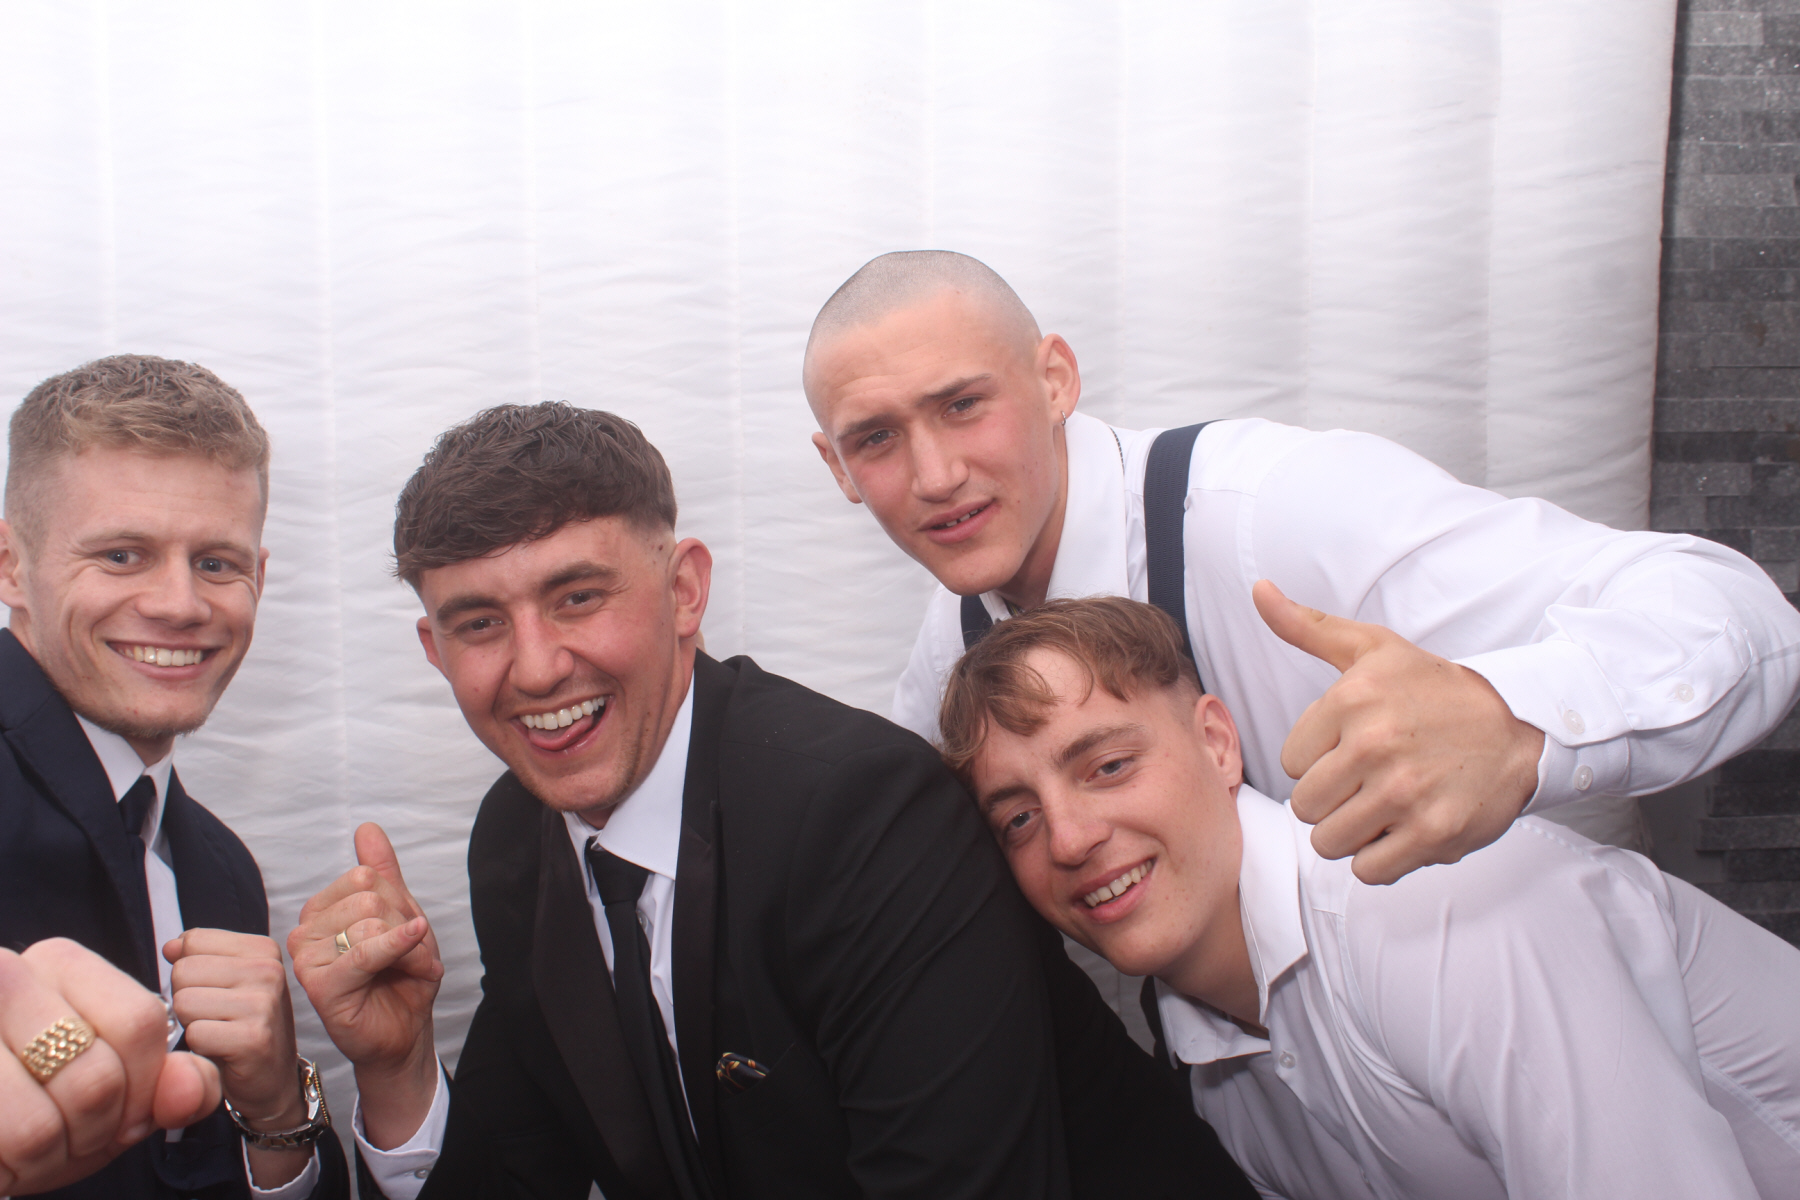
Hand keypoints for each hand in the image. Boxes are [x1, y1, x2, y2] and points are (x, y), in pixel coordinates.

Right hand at [0, 938, 220, 1195]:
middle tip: (77, 1131)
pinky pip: (12, 1138)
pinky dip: (17, 1165)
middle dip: (98, 1129)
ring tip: (38, 1141)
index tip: (126, 1109)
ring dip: (52, 1153)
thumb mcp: (122, 1097)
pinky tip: (8, 1151)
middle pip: (96, 1076)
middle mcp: (9, 977)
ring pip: (43, 1122)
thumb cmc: (45, 1105)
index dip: (143, 1085)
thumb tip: (188, 1086)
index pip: (140, 1020)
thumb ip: (179, 1085)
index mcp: (63, 965)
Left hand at [165, 931, 299, 1127]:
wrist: (273, 1078)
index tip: (213, 990)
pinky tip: (221, 1050)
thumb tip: (171, 947)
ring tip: (217, 1032)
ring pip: (184, 1002)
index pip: (193, 941)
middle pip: (184, 971)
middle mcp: (268, 970)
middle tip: (214, 1016)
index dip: (189, 971)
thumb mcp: (227, 982)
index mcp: (262, 949)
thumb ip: (199, 957)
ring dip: (191, 1024)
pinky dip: (199, 1047)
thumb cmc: (243, 1028)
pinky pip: (195, 1034)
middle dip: (187, 997)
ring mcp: (264, 1003)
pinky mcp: (253, 1038)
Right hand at [289, 823, 441, 1147]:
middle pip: (369, 896)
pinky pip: (365, 951)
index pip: (365, 876)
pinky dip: (398, 946)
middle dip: (405, 924)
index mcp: (321, 910)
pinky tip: (416, 950)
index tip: (405, 930)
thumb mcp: (399, 914)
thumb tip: (367, 828)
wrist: (404, 1031)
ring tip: (409, 969)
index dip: (399, 902)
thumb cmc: (399, 977)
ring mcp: (307, 959)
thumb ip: (383, 871)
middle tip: (411, 955)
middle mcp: (305, 931)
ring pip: (370, 921)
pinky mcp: (320, 986)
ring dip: (409, 946)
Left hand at [1253, 579, 1544, 884]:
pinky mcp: (1433, 834)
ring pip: (1330, 843)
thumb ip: (1307, 627)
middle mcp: (1374, 746)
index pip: (1291, 762)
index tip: (1352, 748)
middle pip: (1306, 807)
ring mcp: (1404, 793)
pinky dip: (1382, 858)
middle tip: (1369, 781)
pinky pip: (1369, 871)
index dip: (1318, 760)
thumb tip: (1259, 591)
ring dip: (1353, 832)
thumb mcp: (1372, 649)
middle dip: (1331, 800)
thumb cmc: (1434, 690)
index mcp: (1351, 700)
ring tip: (1384, 805)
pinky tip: (1404, 827)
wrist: (1518, 725)